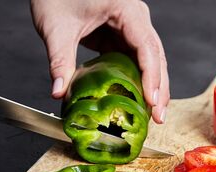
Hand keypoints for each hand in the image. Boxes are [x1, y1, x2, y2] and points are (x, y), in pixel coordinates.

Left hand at [30, 0, 169, 123]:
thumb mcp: (56, 27)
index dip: (152, 76)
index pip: (147, 47)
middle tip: (159, 117)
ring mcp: (130, 28)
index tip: (151, 101)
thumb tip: (59, 92)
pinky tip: (138, 100)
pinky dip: (138, 81)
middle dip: (159, 88)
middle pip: (155, 57)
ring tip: (153, 115)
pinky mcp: (120, 37)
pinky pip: (135, 61)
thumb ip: (59, 61)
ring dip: (152, 87)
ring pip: (149, 61)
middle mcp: (134, 19)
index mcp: (126, 10)